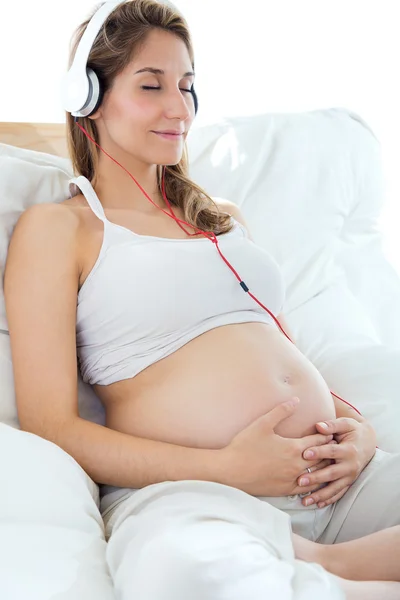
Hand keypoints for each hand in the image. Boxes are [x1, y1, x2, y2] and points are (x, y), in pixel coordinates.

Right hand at [219, 397, 333, 496]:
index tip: (331, 432)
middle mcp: (296, 465)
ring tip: (329, 463)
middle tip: (335, 447)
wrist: (231, 471)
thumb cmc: (245, 445)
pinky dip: (315, 483)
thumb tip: (296, 400)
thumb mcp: (262, 424)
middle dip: (329, 452)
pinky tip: (315, 481)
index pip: (318, 441)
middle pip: (322, 458)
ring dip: (324, 468)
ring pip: (317, 475)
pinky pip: (307, 488)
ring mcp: (292, 480)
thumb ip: (281, 411)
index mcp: (293, 448)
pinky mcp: (285, 490)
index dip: (326, 435)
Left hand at [298, 417, 376, 507]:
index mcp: (349, 450)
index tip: (304, 453)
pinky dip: (329, 499)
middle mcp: (350, 465)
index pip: (332, 452)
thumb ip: (332, 425)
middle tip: (300, 481)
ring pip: (334, 487)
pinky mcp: (348, 482)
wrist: (367, 442)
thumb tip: (318, 426)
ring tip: (305, 500)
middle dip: (316, 478)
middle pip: (331, 473)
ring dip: (320, 495)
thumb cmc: (352, 430)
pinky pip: (339, 493)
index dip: (319, 452)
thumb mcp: (345, 423)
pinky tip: (317, 505)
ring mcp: (350, 476)